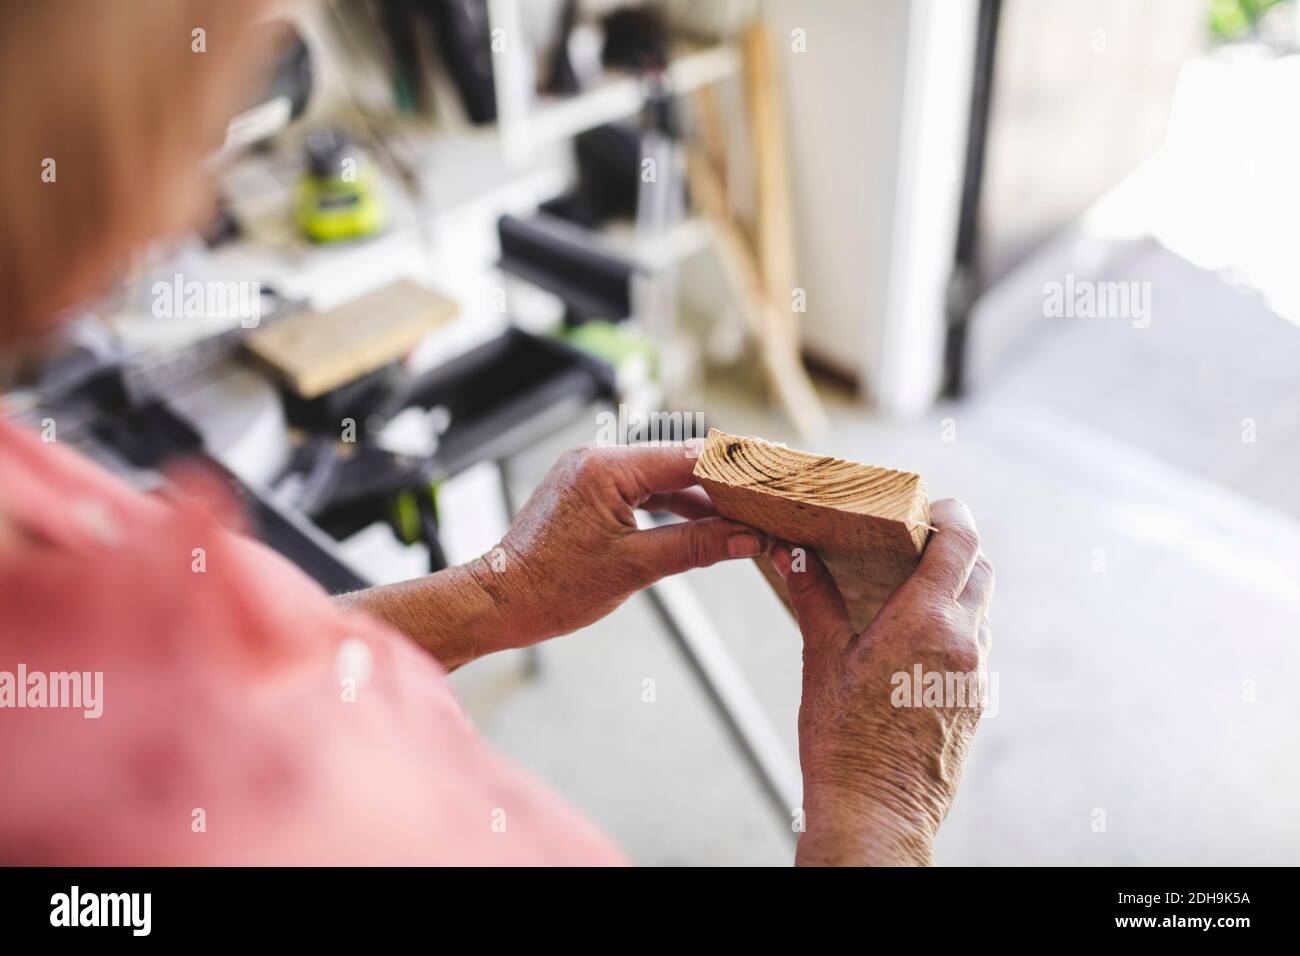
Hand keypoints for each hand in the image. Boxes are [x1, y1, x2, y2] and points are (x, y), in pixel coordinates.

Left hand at [342, 442, 767, 669]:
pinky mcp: (587, 490)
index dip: (733, 467)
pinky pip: (640, 489)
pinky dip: (671, 505)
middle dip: (721, 481)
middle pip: (676, 461)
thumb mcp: (635, 569)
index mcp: (605, 469)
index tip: (772, 476)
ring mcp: (589, 473)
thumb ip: (696, 546)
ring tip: (744, 513)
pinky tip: (704, 521)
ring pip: (660, 476)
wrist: (499, 602)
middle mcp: (596, 459)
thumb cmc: (553, 588)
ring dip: (699, 495)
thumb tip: (748, 539)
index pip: (686, 457)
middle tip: (766, 496)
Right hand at [772, 499, 993, 865]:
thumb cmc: (844, 741)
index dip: (952, 513)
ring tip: (909, 589)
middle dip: (955, 548)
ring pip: (981, 609)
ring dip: (956, 588)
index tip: (930, 505)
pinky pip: (975, 645)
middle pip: (981, 570)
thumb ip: (814, 598)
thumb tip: (791, 553)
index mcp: (927, 621)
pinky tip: (914, 638)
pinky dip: (955, 625)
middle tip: (914, 542)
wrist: (877, 813)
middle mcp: (964, 642)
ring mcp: (975, 674)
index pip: (962, 542)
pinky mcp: (975, 702)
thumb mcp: (822, 660)